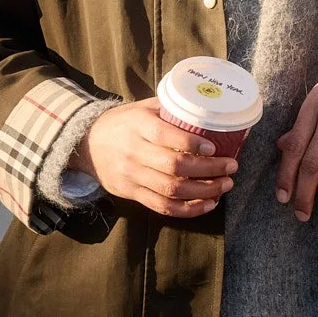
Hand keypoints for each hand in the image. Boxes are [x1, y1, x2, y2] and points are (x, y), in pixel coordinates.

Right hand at [72, 98, 236, 217]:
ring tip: (225, 185)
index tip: (214, 148)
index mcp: (138, 125)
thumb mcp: (142, 108)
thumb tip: (208, 108)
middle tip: (231, 167)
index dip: (192, 144)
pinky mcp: (132, 193)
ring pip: (171, 190)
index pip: (166, 136)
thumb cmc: (123, 123)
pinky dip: (188, 209)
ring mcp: (132, 175)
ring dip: (204, 191)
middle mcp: (133, 151)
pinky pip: (163, 207)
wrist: (86, 144)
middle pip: (174, 166)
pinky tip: (208, 204)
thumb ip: (170, 108)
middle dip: (209, 170)